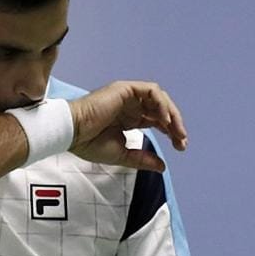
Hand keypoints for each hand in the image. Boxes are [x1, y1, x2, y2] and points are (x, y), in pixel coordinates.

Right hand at [68, 81, 187, 171]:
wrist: (72, 133)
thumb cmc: (89, 144)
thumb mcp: (123, 155)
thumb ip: (142, 159)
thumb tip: (162, 167)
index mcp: (129, 118)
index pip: (156, 121)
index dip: (171, 133)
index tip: (179, 147)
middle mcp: (130, 105)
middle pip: (161, 110)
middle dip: (175, 125)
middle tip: (182, 141)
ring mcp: (128, 95)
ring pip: (159, 98)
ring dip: (171, 114)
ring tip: (176, 131)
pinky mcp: (125, 89)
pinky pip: (151, 91)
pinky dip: (161, 103)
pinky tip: (164, 120)